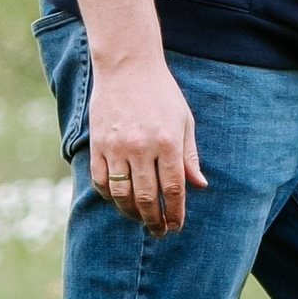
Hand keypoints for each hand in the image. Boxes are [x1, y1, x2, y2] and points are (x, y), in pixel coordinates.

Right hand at [87, 50, 205, 233]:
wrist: (127, 66)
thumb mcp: (184, 121)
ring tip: (140, 220)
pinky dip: (109, 196)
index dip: (175, 213)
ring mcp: (116, 147)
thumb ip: (190, 156)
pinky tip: (119, 201)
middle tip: (159, 232)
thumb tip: (200, 186)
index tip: (176, 226)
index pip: (173, 189)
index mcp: (168, 142)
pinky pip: (100, 181)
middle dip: (154, 221)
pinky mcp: (97, 144)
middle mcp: (141, 147)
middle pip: (147, 198)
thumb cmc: (162, 93)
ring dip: (131, 213)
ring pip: (121, 194)